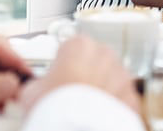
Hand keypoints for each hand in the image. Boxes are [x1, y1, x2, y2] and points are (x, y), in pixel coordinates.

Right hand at [18, 36, 139, 114]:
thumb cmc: (55, 109)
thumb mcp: (31, 92)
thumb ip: (37, 83)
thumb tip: (35, 89)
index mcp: (79, 46)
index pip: (70, 48)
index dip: (62, 65)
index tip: (58, 78)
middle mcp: (105, 55)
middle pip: (94, 61)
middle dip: (85, 75)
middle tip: (71, 96)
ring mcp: (122, 76)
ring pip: (111, 80)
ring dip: (101, 90)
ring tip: (84, 109)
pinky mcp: (132, 98)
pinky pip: (121, 100)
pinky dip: (113, 108)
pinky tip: (98, 117)